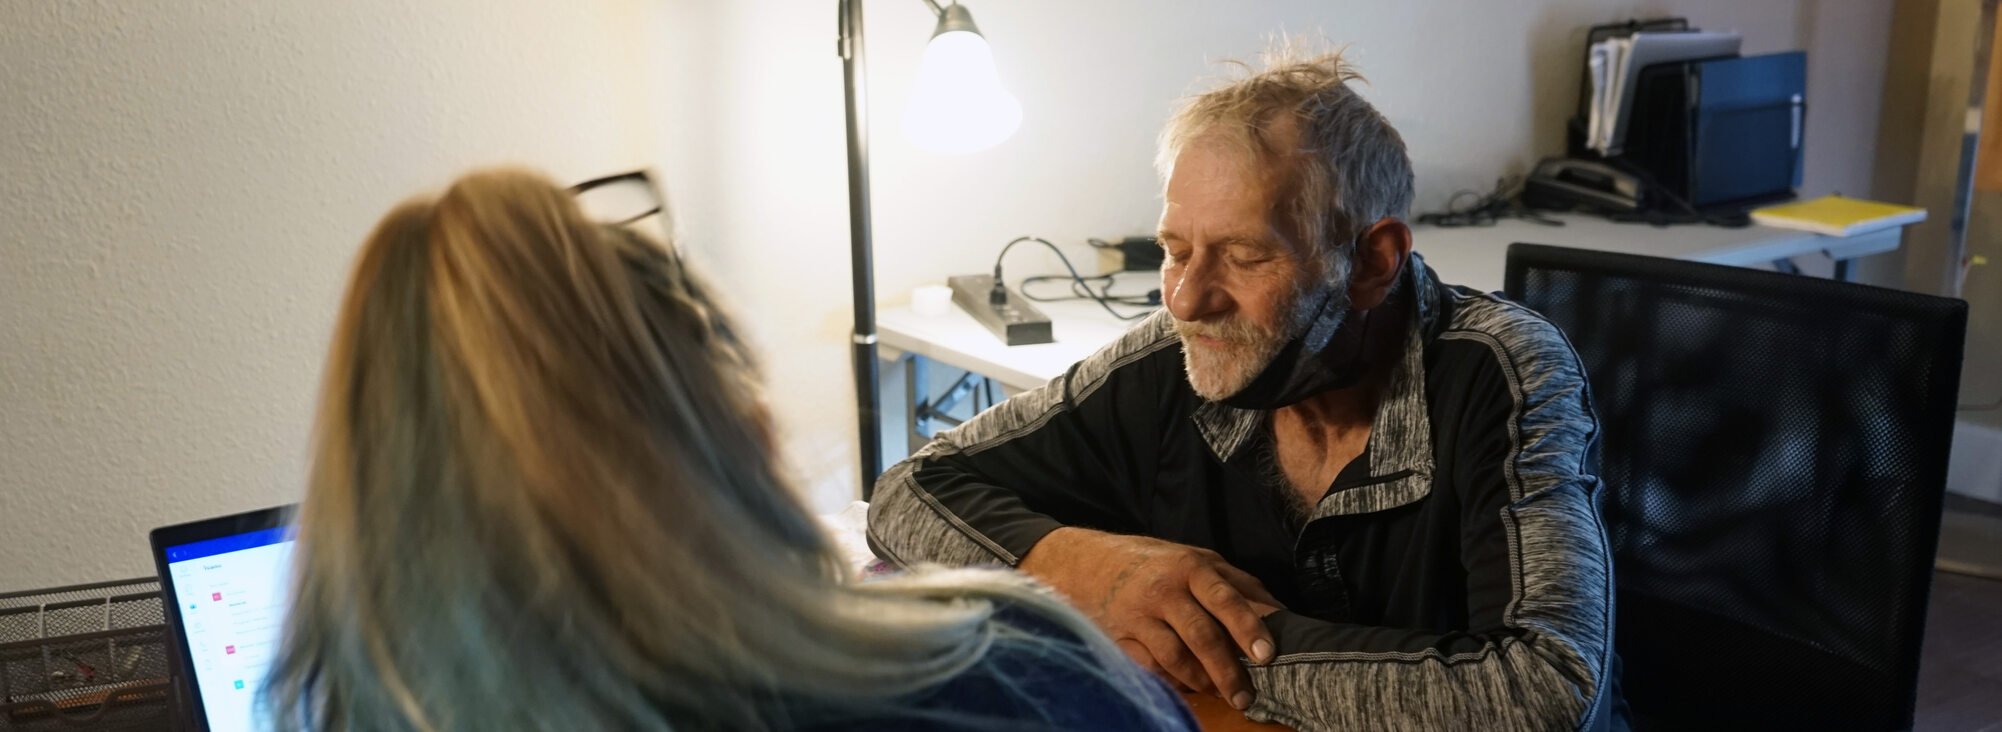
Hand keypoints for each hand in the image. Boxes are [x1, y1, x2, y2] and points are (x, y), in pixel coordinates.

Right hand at [1017, 527, 1283, 709]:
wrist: (1087, 562)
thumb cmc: (1154, 562)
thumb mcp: (1197, 558)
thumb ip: (1238, 583)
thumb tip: (1280, 612)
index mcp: (1190, 567)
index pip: (1225, 599)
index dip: (1248, 628)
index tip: (1267, 655)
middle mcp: (1164, 591)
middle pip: (1201, 636)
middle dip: (1227, 671)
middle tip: (1246, 696)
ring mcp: (1138, 616)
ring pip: (1174, 657)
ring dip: (1200, 681)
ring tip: (1218, 693)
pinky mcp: (1119, 638)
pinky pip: (1148, 668)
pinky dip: (1170, 682)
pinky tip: (1186, 687)